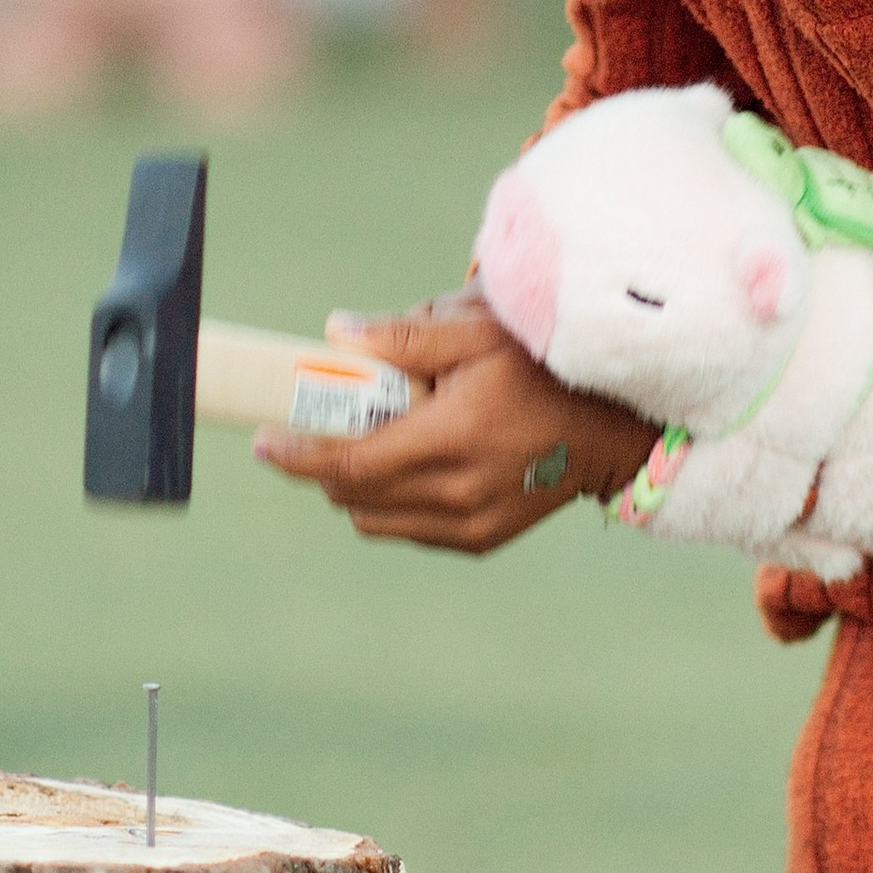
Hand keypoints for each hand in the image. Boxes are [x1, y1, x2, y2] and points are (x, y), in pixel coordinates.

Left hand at [253, 294, 658, 553]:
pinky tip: (412, 464)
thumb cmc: (542, 367)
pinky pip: (407, 528)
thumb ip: (404, 338)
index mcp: (451, 437)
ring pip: (373, 519)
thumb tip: (334, 334)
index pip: (349, 462)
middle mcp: (457, 491)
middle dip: (321, 463)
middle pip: (351, 494)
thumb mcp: (478, 334)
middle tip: (319, 425)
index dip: (295, 455)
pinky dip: (392, 502)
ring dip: (354, 486)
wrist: (610, 428)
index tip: (263, 441)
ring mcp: (469, 523)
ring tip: (372, 442)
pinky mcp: (480, 539)